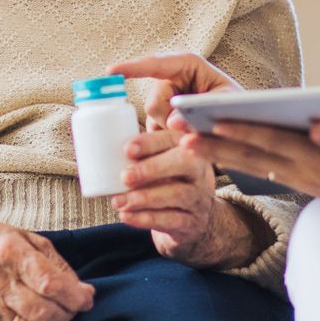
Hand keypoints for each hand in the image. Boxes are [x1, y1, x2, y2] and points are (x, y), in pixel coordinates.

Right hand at [0, 218, 94, 320]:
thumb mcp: (27, 239)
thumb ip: (57, 266)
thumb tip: (84, 294)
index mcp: (8, 249)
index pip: (50, 283)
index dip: (74, 297)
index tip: (86, 300)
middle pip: (41, 311)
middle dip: (65, 314)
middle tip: (70, 308)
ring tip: (47, 313)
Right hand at [108, 52, 243, 130]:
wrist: (238, 121)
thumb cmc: (235, 104)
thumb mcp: (226, 103)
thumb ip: (201, 109)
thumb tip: (172, 123)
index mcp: (186, 64)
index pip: (155, 64)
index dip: (132, 68)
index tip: (110, 72)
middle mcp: (169, 78)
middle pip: (153, 104)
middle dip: (168, 121)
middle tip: (192, 129)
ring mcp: (162, 97)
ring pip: (152, 121)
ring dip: (170, 133)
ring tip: (195, 131)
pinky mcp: (159, 115)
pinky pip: (153, 131)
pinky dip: (167, 139)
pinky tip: (182, 138)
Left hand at [112, 129, 261, 267]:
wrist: (194, 219)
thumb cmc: (172, 178)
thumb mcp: (168, 152)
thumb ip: (156, 129)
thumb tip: (142, 97)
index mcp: (190, 147)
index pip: (174, 138)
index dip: (152, 141)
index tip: (128, 148)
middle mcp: (200, 170)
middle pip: (185, 163)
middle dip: (152, 168)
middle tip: (125, 176)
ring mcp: (198, 198)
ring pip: (177, 194)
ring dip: (145, 197)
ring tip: (119, 200)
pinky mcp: (192, 223)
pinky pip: (171, 220)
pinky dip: (146, 219)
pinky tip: (126, 215)